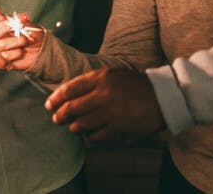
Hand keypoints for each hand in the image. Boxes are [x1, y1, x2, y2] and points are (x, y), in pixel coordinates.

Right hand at [0, 7, 43, 71]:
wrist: (41, 49)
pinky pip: (5, 57)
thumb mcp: (24, 22)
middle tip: (19, 26)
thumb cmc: (31, 34)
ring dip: (17, 41)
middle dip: (7, 27)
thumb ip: (7, 17)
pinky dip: (17, 53)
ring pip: (1, 45)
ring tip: (24, 41)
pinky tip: (20, 52)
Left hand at [45, 68, 163, 144]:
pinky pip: (96, 137)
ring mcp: (111, 113)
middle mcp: (103, 94)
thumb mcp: (112, 75)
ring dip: (74, 128)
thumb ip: (91, 82)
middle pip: (71, 109)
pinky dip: (90, 138)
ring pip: (80, 125)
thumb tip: (67, 93)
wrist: (163, 97)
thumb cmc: (135, 85)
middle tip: (57, 119)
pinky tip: (90, 136)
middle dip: (60, 116)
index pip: (69, 89)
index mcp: (101, 78)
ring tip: (74, 128)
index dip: (55, 99)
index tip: (49, 105)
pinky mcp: (119, 129)